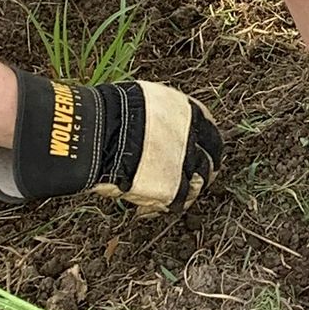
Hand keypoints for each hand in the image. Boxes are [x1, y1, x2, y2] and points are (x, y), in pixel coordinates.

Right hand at [0, 71, 221, 212]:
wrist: (99, 134)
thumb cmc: (109, 113)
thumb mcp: (143, 102)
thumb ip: (159, 118)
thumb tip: (153, 126)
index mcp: (187, 112)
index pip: (210, 132)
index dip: (206, 146)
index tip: (202, 153)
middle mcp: (193, 138)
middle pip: (209, 161)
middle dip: (204, 172)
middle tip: (196, 180)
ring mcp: (185, 164)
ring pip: (198, 185)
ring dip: (188, 192)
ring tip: (171, 197)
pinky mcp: (173, 188)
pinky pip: (178, 202)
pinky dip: (166, 206)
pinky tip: (148, 207)